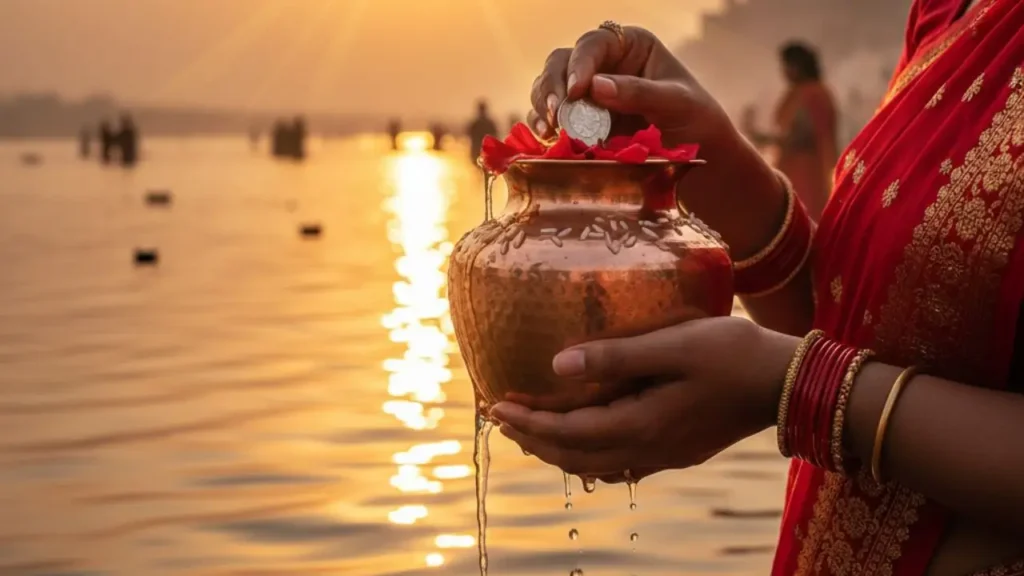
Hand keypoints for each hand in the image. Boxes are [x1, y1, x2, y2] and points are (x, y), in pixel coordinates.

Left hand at [491, 317, 799, 480]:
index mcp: (641, 424)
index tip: (496, 405)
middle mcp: (647, 449)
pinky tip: (584, 443)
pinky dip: (589, 456)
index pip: (567, 432)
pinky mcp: (676, 452)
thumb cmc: (732, 353)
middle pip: (574, 456)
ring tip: (530, 428)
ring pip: (594, 465)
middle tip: (502, 417)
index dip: (528, 421)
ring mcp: (663, 456)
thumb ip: (615, 357)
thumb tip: (558, 364)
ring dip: (557, 449)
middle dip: (533, 439)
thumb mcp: (672, 345)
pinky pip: (620, 465)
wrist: (786, 382)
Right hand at [525, 26, 791, 273]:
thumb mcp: (676, 103)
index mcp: (630, 46)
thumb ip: (638, 92)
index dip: (580, 64)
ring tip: (551, 128)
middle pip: (561, 63)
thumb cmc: (696, 121)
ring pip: (550, 88)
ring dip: (544, 106)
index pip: (594, 44)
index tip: (577, 91)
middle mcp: (603, 65)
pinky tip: (547, 137)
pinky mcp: (580, 122)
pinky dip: (544, 125)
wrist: (699, 158)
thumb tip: (595, 87)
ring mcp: (588, 94)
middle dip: (554, 86)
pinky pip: (551, 117)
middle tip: (559, 113)